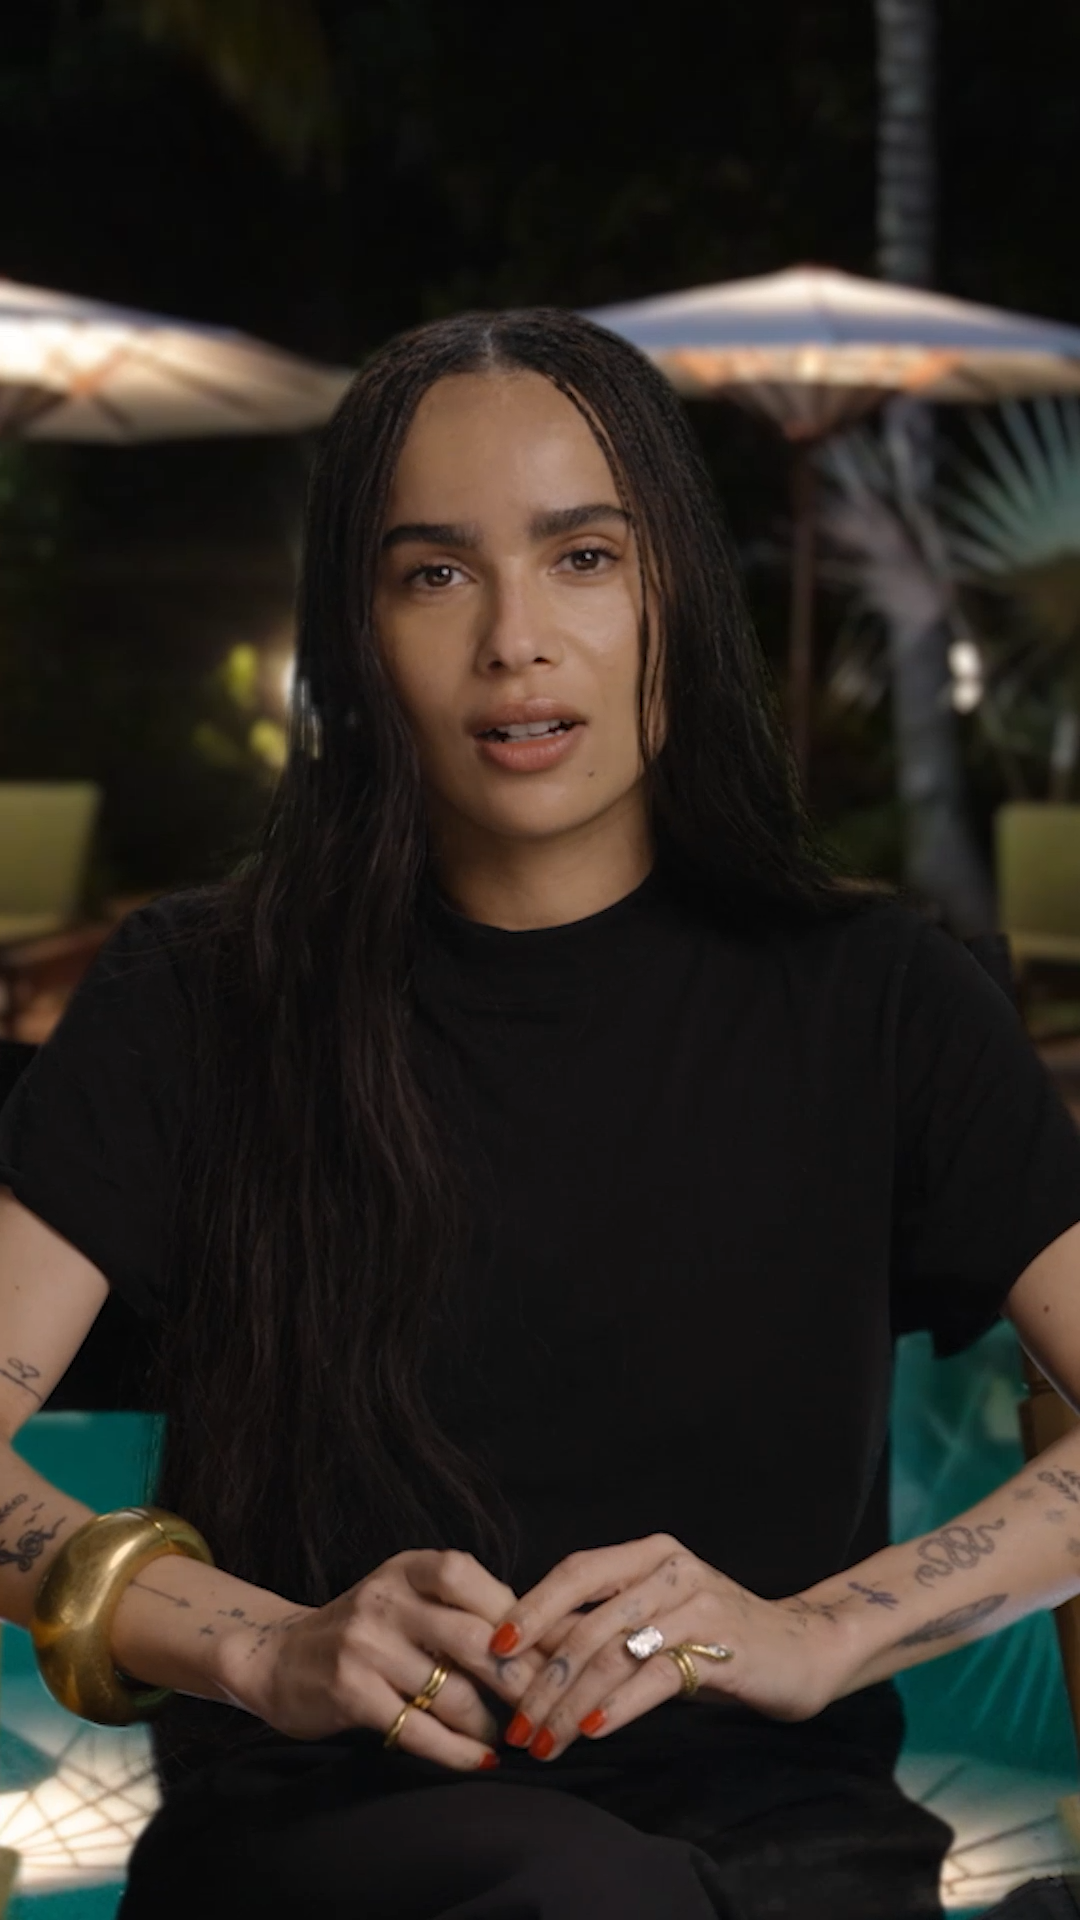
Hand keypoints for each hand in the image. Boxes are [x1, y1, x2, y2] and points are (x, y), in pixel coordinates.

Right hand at [217, 1548, 561, 1771]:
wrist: (278, 1657)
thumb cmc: (368, 1630)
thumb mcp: (410, 1598)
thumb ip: (466, 1608)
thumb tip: (552, 1632)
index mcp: (410, 1567)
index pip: (481, 1585)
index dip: (528, 1622)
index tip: (565, 1654)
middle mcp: (388, 1599)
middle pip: (476, 1640)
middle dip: (523, 1680)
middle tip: (553, 1706)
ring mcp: (366, 1645)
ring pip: (452, 1692)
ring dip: (491, 1723)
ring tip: (513, 1736)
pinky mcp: (350, 1692)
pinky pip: (419, 1729)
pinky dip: (458, 1751)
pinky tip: (482, 1760)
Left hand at [486, 1533, 854, 1760]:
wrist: (804, 1649)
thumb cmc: (717, 1637)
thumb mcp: (660, 1617)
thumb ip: (609, 1622)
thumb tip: (532, 1658)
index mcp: (649, 1553)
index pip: (577, 1571)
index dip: (532, 1607)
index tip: (495, 1648)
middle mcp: (671, 1569)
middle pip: (589, 1622)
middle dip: (545, 1679)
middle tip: (517, 1725)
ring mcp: (698, 1604)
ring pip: (615, 1654)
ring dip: (571, 1704)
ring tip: (546, 1742)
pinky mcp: (722, 1646)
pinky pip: (656, 1676)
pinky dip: (619, 1706)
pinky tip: (593, 1731)